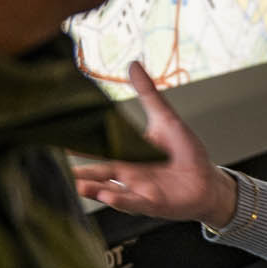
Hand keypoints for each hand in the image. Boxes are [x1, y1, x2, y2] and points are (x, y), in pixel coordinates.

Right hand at [71, 61, 236, 227]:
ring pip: (111, 191)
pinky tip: (108, 195)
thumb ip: (148, 94)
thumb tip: (133, 64)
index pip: (99, 151)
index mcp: (127, 156)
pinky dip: (121, 199)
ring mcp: (139, 190)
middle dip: (80, 174)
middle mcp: (128, 175)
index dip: (80, 147)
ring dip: (95, 189)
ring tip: (78, 185)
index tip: (58, 141)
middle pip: (99, 174)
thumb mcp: (165, 119)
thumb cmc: (186, 152)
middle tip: (58, 171)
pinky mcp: (154, 203)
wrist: (208, 180)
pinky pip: (135, 203)